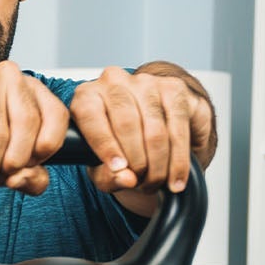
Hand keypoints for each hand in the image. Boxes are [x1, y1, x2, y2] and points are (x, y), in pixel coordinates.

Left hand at [69, 65, 214, 196]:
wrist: (152, 135)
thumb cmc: (119, 150)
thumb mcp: (104, 170)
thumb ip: (109, 177)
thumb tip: (127, 178)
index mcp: (86, 97)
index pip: (91, 117)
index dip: (106, 146)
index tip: (119, 169)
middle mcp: (113, 82)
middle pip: (126, 123)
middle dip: (137, 161)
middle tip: (141, 183)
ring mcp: (145, 81)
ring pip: (154, 128)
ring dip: (158, 164)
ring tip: (155, 182)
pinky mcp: (173, 87)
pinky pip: (177, 125)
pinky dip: (178, 159)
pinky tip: (176, 178)